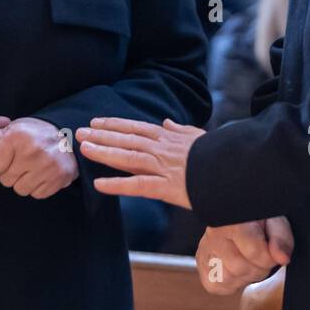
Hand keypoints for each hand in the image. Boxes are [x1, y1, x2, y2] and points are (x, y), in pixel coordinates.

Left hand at [0, 117, 77, 197]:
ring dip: (23, 182)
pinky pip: (36, 194)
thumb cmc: (35, 133)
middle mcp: (31, 151)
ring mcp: (46, 166)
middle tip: (20, 162)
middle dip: (10, 173)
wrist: (67, 135)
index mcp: (16, 137)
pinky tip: (41, 173)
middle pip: (5, 180)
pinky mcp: (58, 178)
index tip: (3, 160)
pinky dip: (37, 187)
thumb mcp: (15, 127)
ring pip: (20, 189)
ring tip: (31, 168)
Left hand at [75, 117, 204, 208]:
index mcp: (168, 138)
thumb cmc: (217, 154)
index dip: (114, 124)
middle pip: (126, 140)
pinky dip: (117, 185)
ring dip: (104, 153)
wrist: (231, 170)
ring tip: (84, 149)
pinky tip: (99, 184)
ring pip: (128, 158)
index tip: (96, 122)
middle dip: (101, 135)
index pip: (136, 128)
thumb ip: (180, 129)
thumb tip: (167, 122)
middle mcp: (161, 149)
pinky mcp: (166, 187)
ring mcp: (162, 167)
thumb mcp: (199, 136)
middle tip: (79, 132)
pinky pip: (137, 186)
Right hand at [195, 217, 292, 294]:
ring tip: (246, 260)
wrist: (232, 212)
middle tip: (258, 255)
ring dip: (243, 276)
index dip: (269, 257)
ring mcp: (204, 250)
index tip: (271, 250)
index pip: (254, 252)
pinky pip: (215, 286)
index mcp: (231, 221)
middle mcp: (213, 235)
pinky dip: (230, 283)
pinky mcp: (201, 265)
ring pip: (227, 279)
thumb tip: (282, 258)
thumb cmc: (255, 218)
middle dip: (257, 268)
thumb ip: (281, 238)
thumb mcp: (274, 219)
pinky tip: (235, 267)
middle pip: (240, 269)